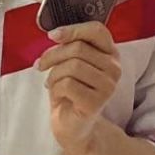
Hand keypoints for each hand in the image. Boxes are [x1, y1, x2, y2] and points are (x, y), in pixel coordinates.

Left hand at [36, 21, 121, 153]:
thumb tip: (55, 35)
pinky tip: (58, 96)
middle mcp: (114, 68)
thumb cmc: (71, 90)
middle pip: (78, 48)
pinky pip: (68, 84)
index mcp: (110, 53)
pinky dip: (55, 88)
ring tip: (51, 83)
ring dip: (54, 74)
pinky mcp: (97, 102)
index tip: (52, 35)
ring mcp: (108, 86)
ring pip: (72, 65)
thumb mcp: (71, 62)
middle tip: (40, 65)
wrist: (73, 125)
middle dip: (53, 55)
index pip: (97, 30)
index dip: (73, 29)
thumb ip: (70, 46)